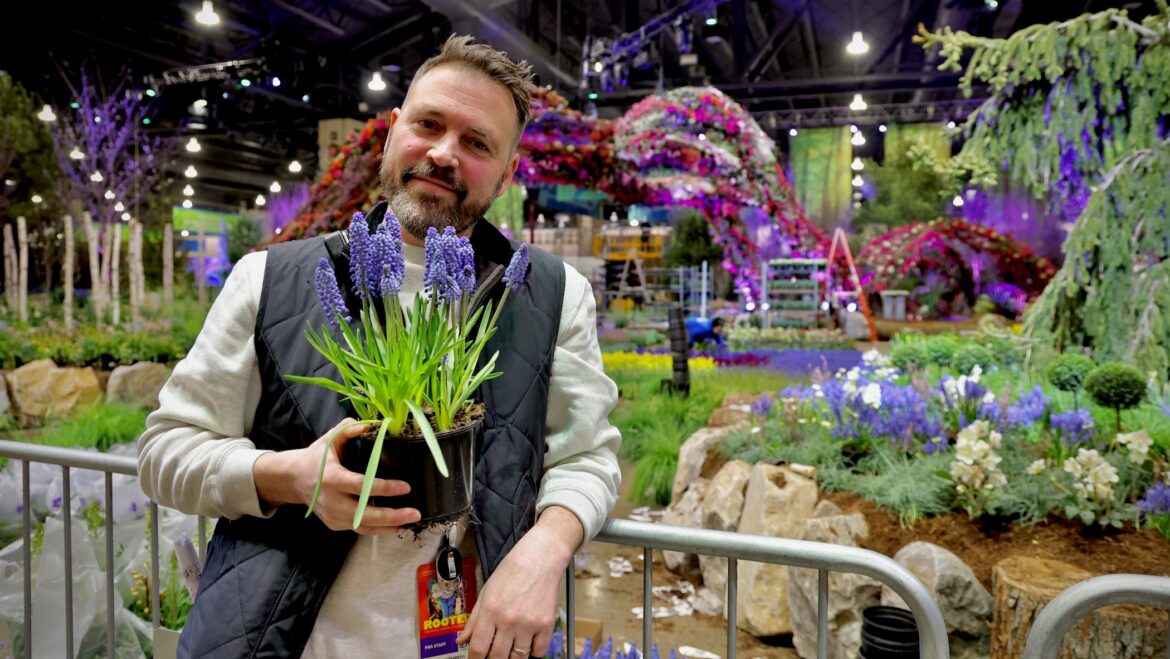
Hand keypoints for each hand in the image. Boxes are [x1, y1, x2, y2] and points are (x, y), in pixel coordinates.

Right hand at [252, 418, 420, 533]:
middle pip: (364, 514)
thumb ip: (348, 430)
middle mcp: (331, 500)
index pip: (360, 486)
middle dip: (391, 516)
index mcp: (331, 478)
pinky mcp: (334, 524)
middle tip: (414, 513)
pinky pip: (358, 529)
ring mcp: (332, 515)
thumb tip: (369, 425)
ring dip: (387, 526)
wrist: (294, 479)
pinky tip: (394, 525)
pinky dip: (376, 529)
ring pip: (362, 526)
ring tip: (409, 520)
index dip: (383, 488)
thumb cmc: (316, 457)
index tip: (405, 487)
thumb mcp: (329, 439)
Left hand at [457, 507, 582, 658]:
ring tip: (510, 649)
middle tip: (493, 655)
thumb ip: (473, 619)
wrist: (540, 559)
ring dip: (512, 658)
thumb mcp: (486, 592)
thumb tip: (460, 641)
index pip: (478, 648)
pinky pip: (539, 652)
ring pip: (518, 658)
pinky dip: (532, 653)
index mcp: (490, 611)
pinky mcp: (546, 625)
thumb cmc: (510, 572)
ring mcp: (529, 624)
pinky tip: (528, 644)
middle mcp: (509, 620)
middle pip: (497, 657)